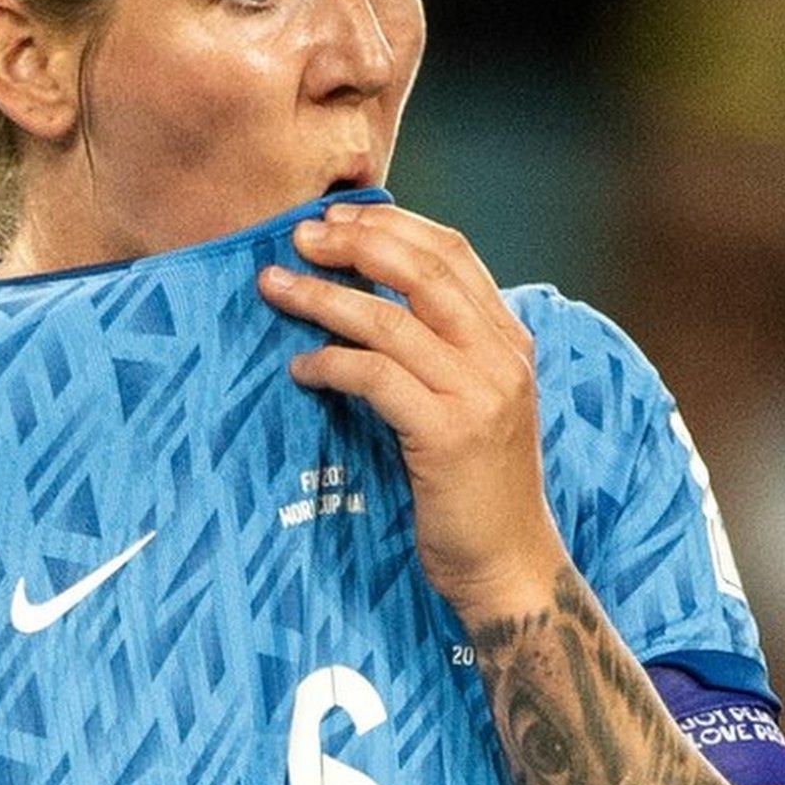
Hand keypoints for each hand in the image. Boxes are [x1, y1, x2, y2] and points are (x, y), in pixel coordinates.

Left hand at [258, 203, 569, 620]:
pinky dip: (329, 364)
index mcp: (510, 341)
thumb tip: (375, 299)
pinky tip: (300, 369)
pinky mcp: (447, 435)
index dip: (392, 225)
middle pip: (422, 270)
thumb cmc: (478, 487)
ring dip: (322, 297)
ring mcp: (479, 394)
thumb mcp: (476, 403)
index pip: (454, 253)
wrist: (509, 564)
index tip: (337, 219)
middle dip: (354, 243)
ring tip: (274, 286)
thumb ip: (445, 351)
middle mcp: (502, 358)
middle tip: (299, 237)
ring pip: (390, 319)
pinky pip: (375, 377)